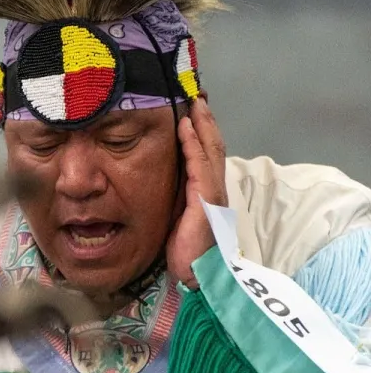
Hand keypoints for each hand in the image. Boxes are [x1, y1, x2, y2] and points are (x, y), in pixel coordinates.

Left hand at [165, 99, 227, 288]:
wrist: (196, 278)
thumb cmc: (184, 252)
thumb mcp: (176, 217)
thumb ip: (173, 198)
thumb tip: (156, 181)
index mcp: (208, 193)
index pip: (206, 155)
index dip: (201, 131)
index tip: (192, 109)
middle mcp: (215, 189)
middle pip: (212, 146)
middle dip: (205, 120)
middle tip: (196, 95)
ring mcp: (214, 194)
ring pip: (210, 150)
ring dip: (202, 124)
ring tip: (194, 102)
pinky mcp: (207, 201)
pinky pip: (200, 166)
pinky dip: (193, 144)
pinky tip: (186, 128)